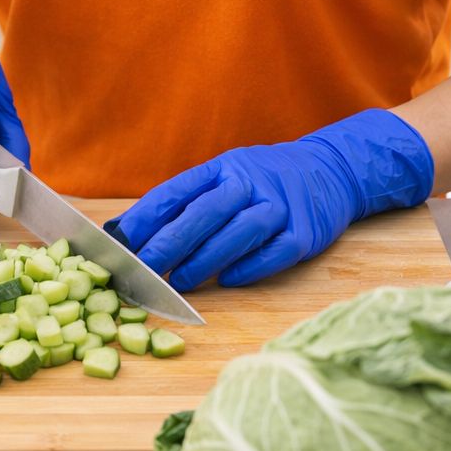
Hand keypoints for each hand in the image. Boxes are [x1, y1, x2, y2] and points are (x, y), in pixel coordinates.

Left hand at [108, 110, 434, 289]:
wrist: (331, 171)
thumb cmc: (262, 182)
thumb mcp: (224, 177)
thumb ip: (185, 203)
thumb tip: (127, 232)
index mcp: (222, 168)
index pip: (177, 191)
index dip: (146, 217)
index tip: (119, 242)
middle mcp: (251, 182)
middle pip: (205, 212)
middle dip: (170, 243)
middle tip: (143, 270)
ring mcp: (281, 206)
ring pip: (239, 233)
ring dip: (205, 260)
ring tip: (179, 283)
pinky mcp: (306, 232)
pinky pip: (274, 252)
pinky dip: (249, 268)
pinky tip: (228, 281)